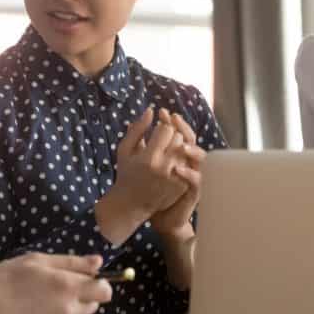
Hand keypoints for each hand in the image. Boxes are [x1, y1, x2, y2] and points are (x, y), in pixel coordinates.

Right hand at [0, 253, 110, 313]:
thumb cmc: (6, 280)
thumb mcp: (37, 261)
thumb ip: (72, 262)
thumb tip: (99, 262)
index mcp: (68, 286)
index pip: (105, 290)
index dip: (100, 282)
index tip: (86, 278)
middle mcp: (68, 310)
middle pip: (94, 305)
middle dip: (84, 294)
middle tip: (60, 286)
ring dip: (74, 310)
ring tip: (48, 301)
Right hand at [96, 108, 193, 244]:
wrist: (131, 204)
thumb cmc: (126, 173)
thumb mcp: (124, 150)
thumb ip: (137, 129)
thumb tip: (151, 110)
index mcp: (149, 158)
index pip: (167, 129)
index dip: (163, 126)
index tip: (158, 130)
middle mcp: (165, 168)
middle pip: (179, 138)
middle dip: (172, 135)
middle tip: (163, 139)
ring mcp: (176, 178)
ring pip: (186, 150)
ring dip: (178, 147)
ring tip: (166, 151)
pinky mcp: (182, 186)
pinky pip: (189, 164)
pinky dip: (182, 160)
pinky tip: (171, 163)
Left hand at [150, 110, 205, 239]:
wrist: (158, 216)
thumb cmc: (151, 188)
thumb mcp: (142, 162)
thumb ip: (140, 143)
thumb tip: (132, 123)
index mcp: (176, 153)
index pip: (178, 131)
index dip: (172, 121)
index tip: (162, 112)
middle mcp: (188, 162)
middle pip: (192, 140)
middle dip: (183, 129)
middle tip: (173, 120)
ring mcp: (193, 176)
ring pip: (201, 158)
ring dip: (192, 149)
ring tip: (180, 144)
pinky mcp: (194, 192)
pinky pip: (197, 181)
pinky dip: (190, 174)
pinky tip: (178, 169)